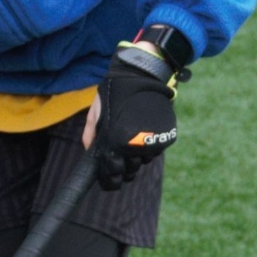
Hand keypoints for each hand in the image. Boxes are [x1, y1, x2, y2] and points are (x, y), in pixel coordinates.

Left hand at [92, 42, 178, 190]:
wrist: (143, 75)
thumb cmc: (115, 91)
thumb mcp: (96, 110)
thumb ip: (91, 133)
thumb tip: (89, 152)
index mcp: (115, 141)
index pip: (112, 173)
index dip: (110, 181)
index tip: (109, 182)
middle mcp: (134, 145)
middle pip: (130, 171)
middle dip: (124, 170)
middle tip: (120, 163)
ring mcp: (153, 142)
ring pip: (143, 162)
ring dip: (136, 157)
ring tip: (131, 143)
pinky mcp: (166, 137)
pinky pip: (155, 151)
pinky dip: (148, 148)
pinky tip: (143, 135)